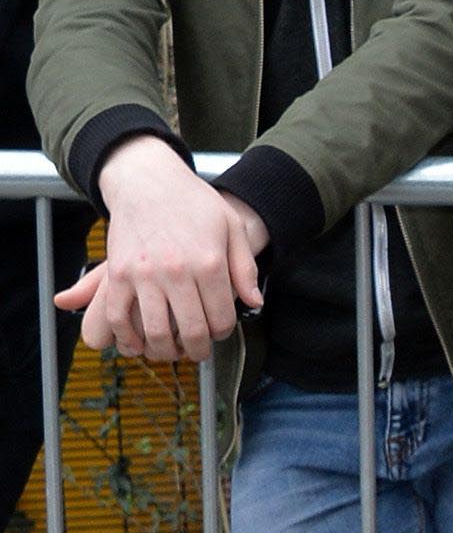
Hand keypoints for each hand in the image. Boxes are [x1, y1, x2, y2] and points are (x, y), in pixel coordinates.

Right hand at [58, 137, 267, 362]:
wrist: (147, 180)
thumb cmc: (193, 202)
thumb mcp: (231, 227)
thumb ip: (244, 268)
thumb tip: (254, 303)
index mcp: (209, 263)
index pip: (221, 318)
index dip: (223, 333)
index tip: (218, 331)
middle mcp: (178, 272)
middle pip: (192, 331)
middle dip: (198, 350)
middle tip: (198, 351)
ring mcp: (145, 274)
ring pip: (156, 332)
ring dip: (165, 352)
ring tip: (171, 351)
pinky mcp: (118, 273)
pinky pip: (118, 317)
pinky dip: (127, 339)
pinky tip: (136, 345)